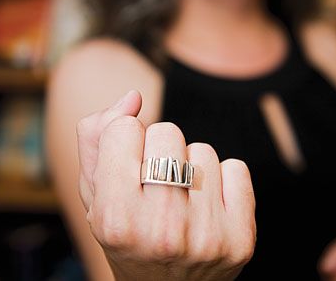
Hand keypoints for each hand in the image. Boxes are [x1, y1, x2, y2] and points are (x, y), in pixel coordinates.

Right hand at [77, 90, 255, 280]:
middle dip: (159, 148)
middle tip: (156, 184)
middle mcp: (161, 230)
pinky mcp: (240, 239)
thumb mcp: (95, 192)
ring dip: (191, 167)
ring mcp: (205, 237)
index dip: (125, 140)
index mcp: (115, 219)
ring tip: (181, 201)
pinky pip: (236, 168)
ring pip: (203, 151)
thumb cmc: (127, 233)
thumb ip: (98, 137)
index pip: (124, 128)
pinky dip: (224, 179)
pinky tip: (209, 207)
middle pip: (167, 131)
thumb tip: (133, 97)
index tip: (128, 167)